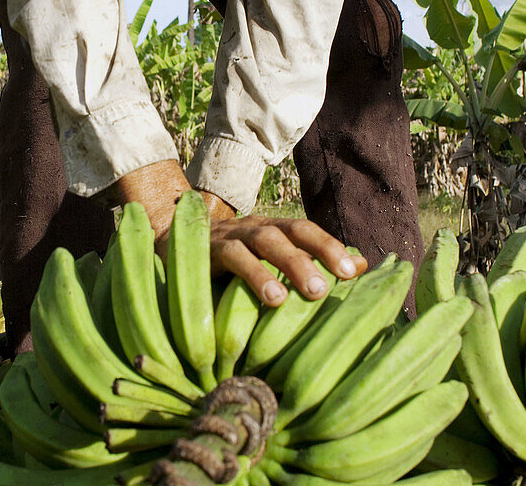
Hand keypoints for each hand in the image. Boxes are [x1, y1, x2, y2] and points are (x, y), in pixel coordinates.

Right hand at [201, 191, 366, 305]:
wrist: (162, 246)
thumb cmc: (220, 269)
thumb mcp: (262, 268)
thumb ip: (307, 265)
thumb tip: (363, 267)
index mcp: (268, 230)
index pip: (305, 231)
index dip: (330, 246)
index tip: (356, 271)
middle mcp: (251, 228)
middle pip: (291, 230)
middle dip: (319, 251)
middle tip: (341, 278)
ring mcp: (228, 236)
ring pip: (264, 241)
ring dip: (291, 263)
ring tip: (313, 292)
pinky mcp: (205, 250)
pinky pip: (233, 258)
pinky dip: (255, 275)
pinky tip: (273, 297)